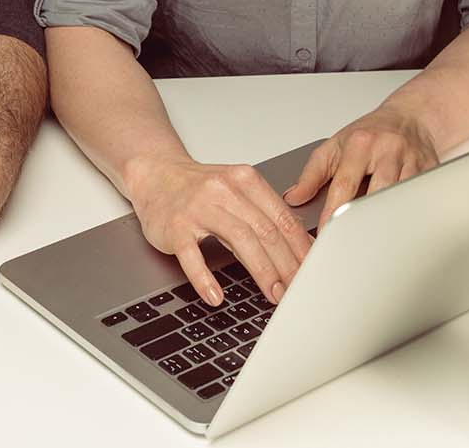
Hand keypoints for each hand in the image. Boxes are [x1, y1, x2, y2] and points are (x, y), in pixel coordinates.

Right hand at [124, 155, 312, 306]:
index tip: (312, 270)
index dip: (300, 247)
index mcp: (245, 180)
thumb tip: (298, 247)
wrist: (156, 174)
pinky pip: (192, 255)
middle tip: (296, 289)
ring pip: (238, 240)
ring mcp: (198, 207)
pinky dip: (205, 278)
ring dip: (260, 272)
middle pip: (265, 230)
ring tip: (272, 294)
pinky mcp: (175, 226)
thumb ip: (264, 213)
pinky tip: (216, 295)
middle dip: (285, 264)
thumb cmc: (199, 187)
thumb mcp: (237, 190)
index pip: (281, 217)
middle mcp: (224, 190)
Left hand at [284, 104, 439, 230]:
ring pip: (399, 201)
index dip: (333, 213)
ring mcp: (413, 162)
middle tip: (350, 246)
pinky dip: (407, 216)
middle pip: (375, 195)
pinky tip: (398, 228)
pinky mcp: (431, 173)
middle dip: (362, 222)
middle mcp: (388, 151)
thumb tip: (294, 198)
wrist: (409, 118)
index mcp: (361, 144)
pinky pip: (419, 201)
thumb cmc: (371, 133)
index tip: (326, 234)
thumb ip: (312, 173)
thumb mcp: (334, 146)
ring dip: (386, 222)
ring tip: (374, 243)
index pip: (344, 185)